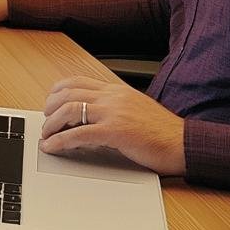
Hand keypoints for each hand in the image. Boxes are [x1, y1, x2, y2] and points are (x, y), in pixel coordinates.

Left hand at [39, 77, 186, 175]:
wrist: (184, 144)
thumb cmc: (162, 132)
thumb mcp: (134, 111)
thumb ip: (113, 109)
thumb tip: (90, 118)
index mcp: (117, 90)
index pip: (78, 82)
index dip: (57, 92)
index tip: (50, 104)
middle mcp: (113, 97)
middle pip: (68, 93)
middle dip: (49, 108)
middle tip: (46, 122)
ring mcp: (114, 112)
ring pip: (69, 109)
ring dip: (51, 124)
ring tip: (46, 136)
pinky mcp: (115, 131)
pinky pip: (78, 133)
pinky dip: (60, 140)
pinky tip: (53, 147)